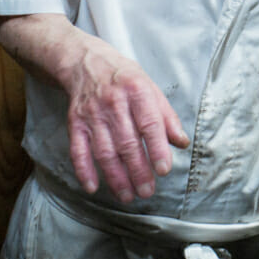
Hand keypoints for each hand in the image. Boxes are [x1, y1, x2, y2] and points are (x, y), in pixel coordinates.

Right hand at [62, 38, 190, 202]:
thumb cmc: (126, 79)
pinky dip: (84, 170)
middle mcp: (114, 103)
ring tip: (127, 195)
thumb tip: (182, 142)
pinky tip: (93, 187)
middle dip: (138, 170)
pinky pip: (78, 150)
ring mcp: (92, 114)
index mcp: (137, 91)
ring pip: (104, 151)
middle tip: (147, 191)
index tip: (164, 169)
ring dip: (116, 177)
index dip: (158, 148)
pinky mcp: (76, 123)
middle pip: (127, 142)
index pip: (150, 123)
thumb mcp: (151, 89)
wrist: (87, 63)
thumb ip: (167, 117)